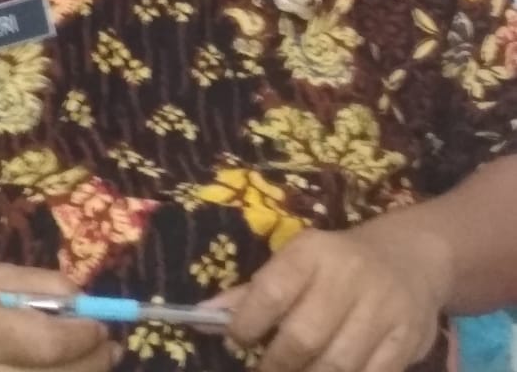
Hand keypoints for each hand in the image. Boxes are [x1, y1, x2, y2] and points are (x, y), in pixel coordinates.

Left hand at [205, 222, 452, 371]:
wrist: (409, 257)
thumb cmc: (336, 264)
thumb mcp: (296, 263)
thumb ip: (251, 293)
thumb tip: (201, 317)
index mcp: (312, 252)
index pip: (270, 291)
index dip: (245, 323)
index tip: (237, 339)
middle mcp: (347, 276)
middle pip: (302, 337)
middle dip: (275, 365)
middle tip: (264, 371)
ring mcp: (381, 309)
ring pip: (336, 365)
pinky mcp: (406, 339)